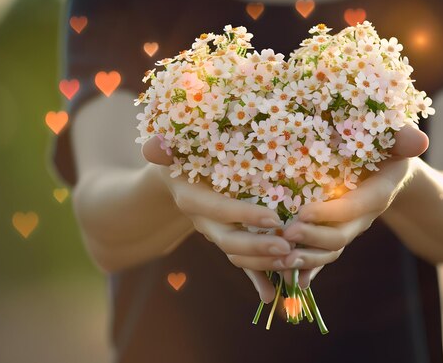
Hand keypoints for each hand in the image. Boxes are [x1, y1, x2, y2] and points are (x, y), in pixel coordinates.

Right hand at [142, 137, 289, 302]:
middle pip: (228, 240)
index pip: (217, 208)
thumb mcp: (173, 149)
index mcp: (191, 196)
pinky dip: (256, 278)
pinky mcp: (227, 240)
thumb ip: (162, 150)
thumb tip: (150, 146)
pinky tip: (270, 295)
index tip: (273, 217)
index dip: (242, 215)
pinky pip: (241, 262)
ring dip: (263, 263)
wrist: (177, 179)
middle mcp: (202, 220)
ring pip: (237, 254)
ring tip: (291, 262)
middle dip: (257, 246)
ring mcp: (214, 233)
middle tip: (286, 247)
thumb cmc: (183, 156)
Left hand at [280, 124, 428, 287]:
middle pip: (341, 235)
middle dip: (314, 237)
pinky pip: (325, 255)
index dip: (330, 212)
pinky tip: (293, 279)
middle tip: (287, 234)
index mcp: (377, 192)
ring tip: (282, 257)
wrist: (392, 169)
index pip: (354, 206)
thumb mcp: (397, 137)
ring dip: (308, 258)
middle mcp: (364, 215)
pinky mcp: (339, 232)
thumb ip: (404, 137)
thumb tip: (420, 141)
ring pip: (332, 250)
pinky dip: (310, 269)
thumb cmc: (389, 146)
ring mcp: (352, 227)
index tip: (303, 212)